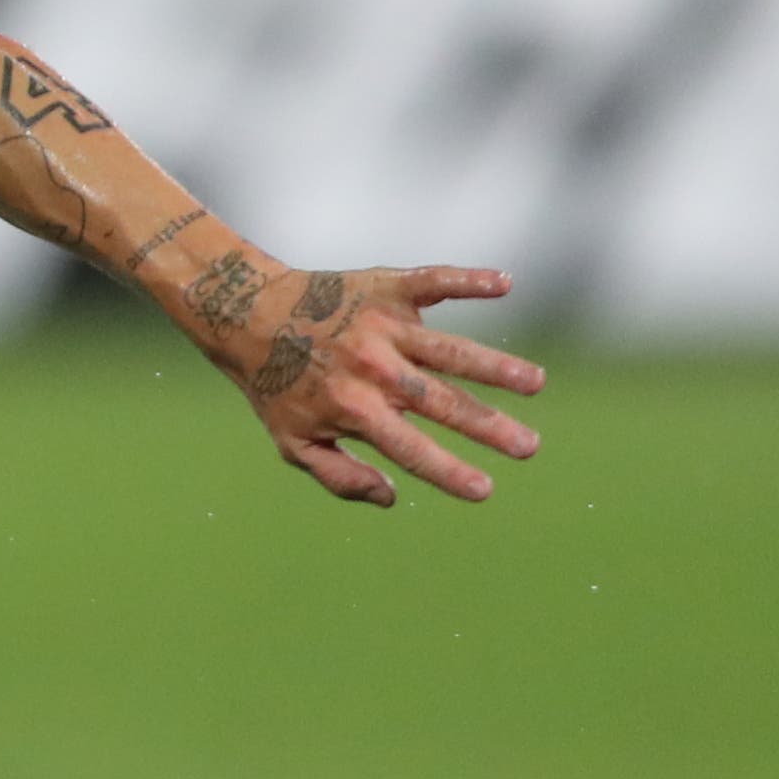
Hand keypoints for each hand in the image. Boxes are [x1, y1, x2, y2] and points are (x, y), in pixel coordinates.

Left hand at [212, 262, 542, 506]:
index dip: (449, 471)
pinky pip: (434, 282)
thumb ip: (339, 476)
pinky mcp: (386, 287)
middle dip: (489, 426)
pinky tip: (504, 284)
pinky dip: (469, 280)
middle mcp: (373, 368)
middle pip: (443, 403)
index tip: (485, 490)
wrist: (244, 313)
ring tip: (534, 382)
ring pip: (450, 349)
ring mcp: (382, 326)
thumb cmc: (275, 385)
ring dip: (495, 365)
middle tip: (530, 447)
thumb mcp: (293, 441)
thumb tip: (392, 498)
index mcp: (352, 409)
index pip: (410, 449)